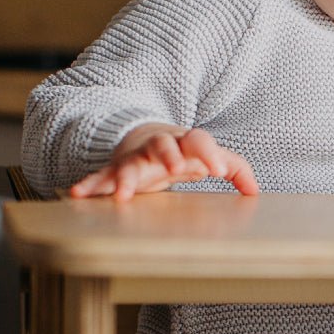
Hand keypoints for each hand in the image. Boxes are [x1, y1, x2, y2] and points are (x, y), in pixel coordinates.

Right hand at [70, 124, 258, 200]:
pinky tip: (78, 194)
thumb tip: (255, 191)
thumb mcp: (209, 158)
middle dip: (168, 155)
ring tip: (123, 196)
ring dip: (126, 178)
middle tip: (175, 169)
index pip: (199, 141)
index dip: (210, 153)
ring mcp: (135, 157)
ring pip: (129, 163)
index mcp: (185, 142)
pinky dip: (90, 185)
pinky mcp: (116, 170)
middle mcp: (159, 146)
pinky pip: (101, 177)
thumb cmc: (183, 151)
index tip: (218, 170)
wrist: (143, 137)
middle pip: (162, 145)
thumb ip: (236, 169)